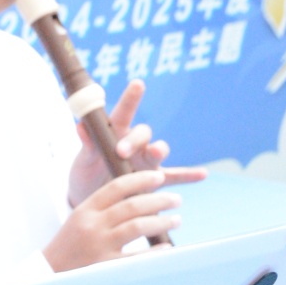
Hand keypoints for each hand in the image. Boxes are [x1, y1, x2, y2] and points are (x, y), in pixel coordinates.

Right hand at [45, 162, 192, 269]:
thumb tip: (137, 195)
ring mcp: (99, 245)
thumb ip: (103, 206)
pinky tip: (167, 247)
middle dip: (159, 200)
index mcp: (85, 209)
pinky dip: (155, 251)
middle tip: (176, 200)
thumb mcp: (80, 219)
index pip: (117, 186)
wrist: (48, 274)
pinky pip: (137, 257)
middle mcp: (92, 225)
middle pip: (132, 205)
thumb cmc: (69, 245)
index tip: (159, 178)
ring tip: (176, 220)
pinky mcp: (105, 266)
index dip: (141, 179)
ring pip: (137, 226)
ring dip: (162, 222)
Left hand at [67, 79, 181, 203]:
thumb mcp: (83, 161)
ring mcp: (146, 162)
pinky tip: (203, 174)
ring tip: (156, 152)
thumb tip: (82, 126)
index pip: (123, 113)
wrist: (92, 200)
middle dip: (134, 140)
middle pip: (142, 133)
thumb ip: (88, 145)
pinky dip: (188, 175)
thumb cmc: (86, 175)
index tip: (138, 84)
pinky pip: (174, 176)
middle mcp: (134, 145)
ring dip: (159, 150)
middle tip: (121, 151)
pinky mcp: (154, 180)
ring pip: (158, 151)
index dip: (131, 98)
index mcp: (115, 134)